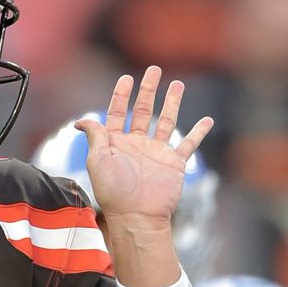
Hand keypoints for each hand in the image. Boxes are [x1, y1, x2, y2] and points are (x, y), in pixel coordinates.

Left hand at [76, 66, 213, 226]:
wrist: (137, 216)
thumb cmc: (113, 192)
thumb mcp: (97, 160)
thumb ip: (95, 136)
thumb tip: (81, 120)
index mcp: (116, 143)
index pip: (118, 112)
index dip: (121, 95)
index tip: (126, 78)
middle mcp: (137, 145)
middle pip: (143, 111)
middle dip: (148, 90)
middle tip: (154, 70)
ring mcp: (156, 153)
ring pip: (166, 121)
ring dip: (172, 103)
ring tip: (177, 85)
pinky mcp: (174, 163)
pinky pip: (189, 144)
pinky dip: (199, 132)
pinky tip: (206, 120)